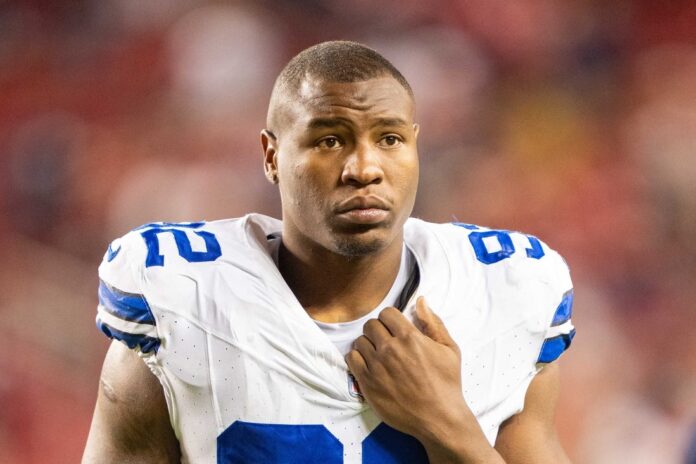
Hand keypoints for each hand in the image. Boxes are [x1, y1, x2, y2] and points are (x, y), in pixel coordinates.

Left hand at [346, 297, 468, 441]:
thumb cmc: (447, 384)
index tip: (395, 328)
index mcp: (410, 337)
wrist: (440, 418)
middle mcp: (390, 349)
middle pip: (371, 325)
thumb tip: (420, 301)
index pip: (387, 313)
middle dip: (379, 330)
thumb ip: (433, 323)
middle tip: (386, 342)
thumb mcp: (449, 349)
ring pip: (360, 341)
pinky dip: (357, 358)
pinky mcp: (367, 383)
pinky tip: (368, 365)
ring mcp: (376, 366)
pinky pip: (351, 359)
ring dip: (368, 344)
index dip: (391, 319)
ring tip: (378, 355)